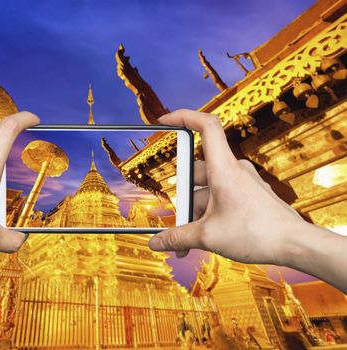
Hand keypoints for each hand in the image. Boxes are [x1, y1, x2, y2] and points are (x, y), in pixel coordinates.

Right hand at [148, 109, 306, 265]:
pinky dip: (209, 216)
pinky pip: (220, 199)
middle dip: (182, 199)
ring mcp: (243, 183)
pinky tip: (204, 238)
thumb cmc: (258, 233)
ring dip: (194, 214)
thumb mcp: (207, 237)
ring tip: (187, 242)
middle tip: (175, 222)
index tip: (164, 121)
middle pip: (196, 173)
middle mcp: (234, 170)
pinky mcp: (248, 196)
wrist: (295, 245)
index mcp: (223, 169)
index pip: (206, 126)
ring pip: (207, 191)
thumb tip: (156, 243)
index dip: (183, 117)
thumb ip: (177, 238)